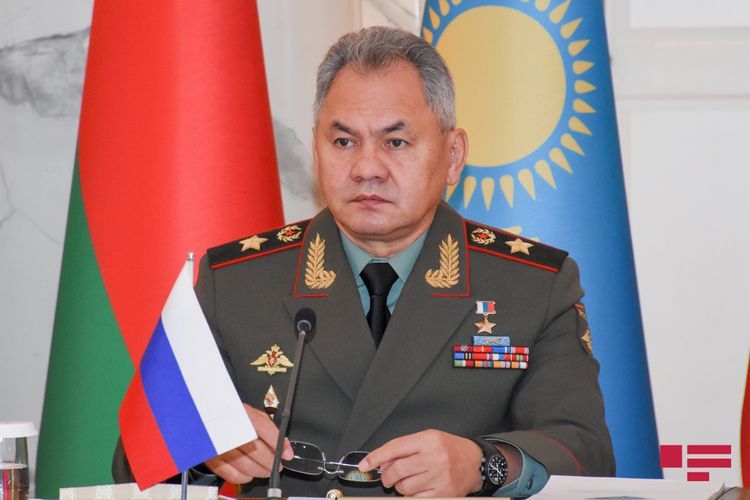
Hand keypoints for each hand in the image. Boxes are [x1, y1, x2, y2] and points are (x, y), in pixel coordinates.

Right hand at [204, 404, 292, 482]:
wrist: (199, 417)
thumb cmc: (226, 414)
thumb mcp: (248, 413)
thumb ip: (267, 427)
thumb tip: (284, 445)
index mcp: (240, 413)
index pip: (264, 429)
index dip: (278, 443)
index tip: (286, 453)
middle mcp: (228, 428)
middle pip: (256, 450)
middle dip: (271, 461)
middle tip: (277, 464)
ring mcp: (219, 445)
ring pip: (245, 465)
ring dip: (260, 471)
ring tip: (267, 470)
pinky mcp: (211, 459)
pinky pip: (231, 474)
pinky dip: (244, 477)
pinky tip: (249, 474)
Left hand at [358, 429, 483, 496]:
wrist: (474, 462)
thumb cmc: (449, 449)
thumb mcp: (427, 439)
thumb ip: (404, 448)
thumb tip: (381, 461)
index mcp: (428, 440)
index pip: (395, 448)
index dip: (376, 457)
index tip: (365, 465)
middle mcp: (434, 457)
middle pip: (397, 470)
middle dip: (387, 476)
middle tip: (388, 476)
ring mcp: (439, 477)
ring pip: (404, 487)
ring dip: (400, 487)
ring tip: (409, 480)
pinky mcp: (443, 493)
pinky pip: (416, 499)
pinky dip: (411, 496)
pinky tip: (418, 488)